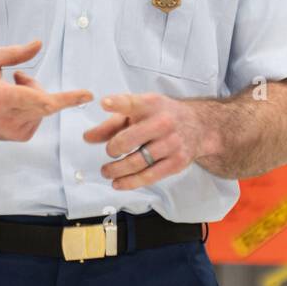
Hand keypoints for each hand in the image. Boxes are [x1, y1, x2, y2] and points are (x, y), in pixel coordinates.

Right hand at [0, 40, 92, 141]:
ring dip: (34, 95)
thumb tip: (39, 44)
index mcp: (4, 98)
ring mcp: (17, 131)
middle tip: (16, 76)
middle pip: (46, 100)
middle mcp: (12, 118)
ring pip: (44, 107)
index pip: (41, 100)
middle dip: (36, 84)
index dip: (67, 98)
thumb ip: (14, 53)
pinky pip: (39, 116)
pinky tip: (12, 104)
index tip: (88, 95)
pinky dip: (32, 106)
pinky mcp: (20, 136)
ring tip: (9, 90)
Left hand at [83, 92, 213, 189]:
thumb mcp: (139, 112)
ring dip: (116, 170)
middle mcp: (163, 123)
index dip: (117, 103)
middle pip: (129, 139)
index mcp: (151, 105)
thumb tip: (88, 138)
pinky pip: (148, 176)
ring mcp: (171, 144)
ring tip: (107, 171)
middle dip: (113, 149)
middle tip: (110, 152)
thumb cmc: (162, 116)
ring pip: (136, 162)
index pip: (132, 103)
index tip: (104, 103)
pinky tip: (118, 183)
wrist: (198, 126)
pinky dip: (129, 182)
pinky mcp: (176, 162)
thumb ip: (112, 124)